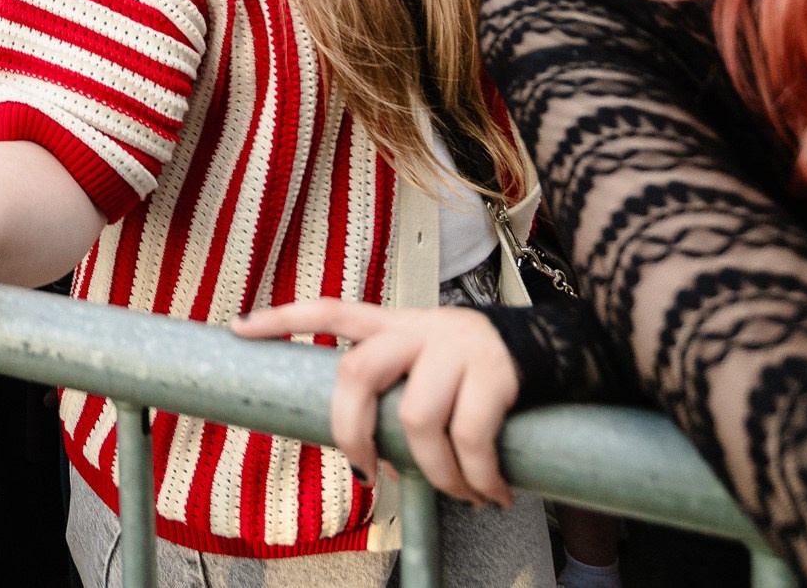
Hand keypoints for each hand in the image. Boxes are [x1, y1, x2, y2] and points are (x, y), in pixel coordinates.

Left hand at [231, 299, 518, 507]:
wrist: (568, 349)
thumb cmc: (487, 371)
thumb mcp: (435, 364)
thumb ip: (402, 390)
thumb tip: (374, 460)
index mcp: (398, 324)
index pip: (330, 310)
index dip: (283, 320)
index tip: (238, 328)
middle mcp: (421, 328)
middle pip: (357, 373)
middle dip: (352, 433)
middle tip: (368, 475)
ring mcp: (458, 347)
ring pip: (417, 419)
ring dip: (435, 475)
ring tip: (460, 496)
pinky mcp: (497, 372)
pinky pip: (472, 438)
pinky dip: (478, 478)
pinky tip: (491, 495)